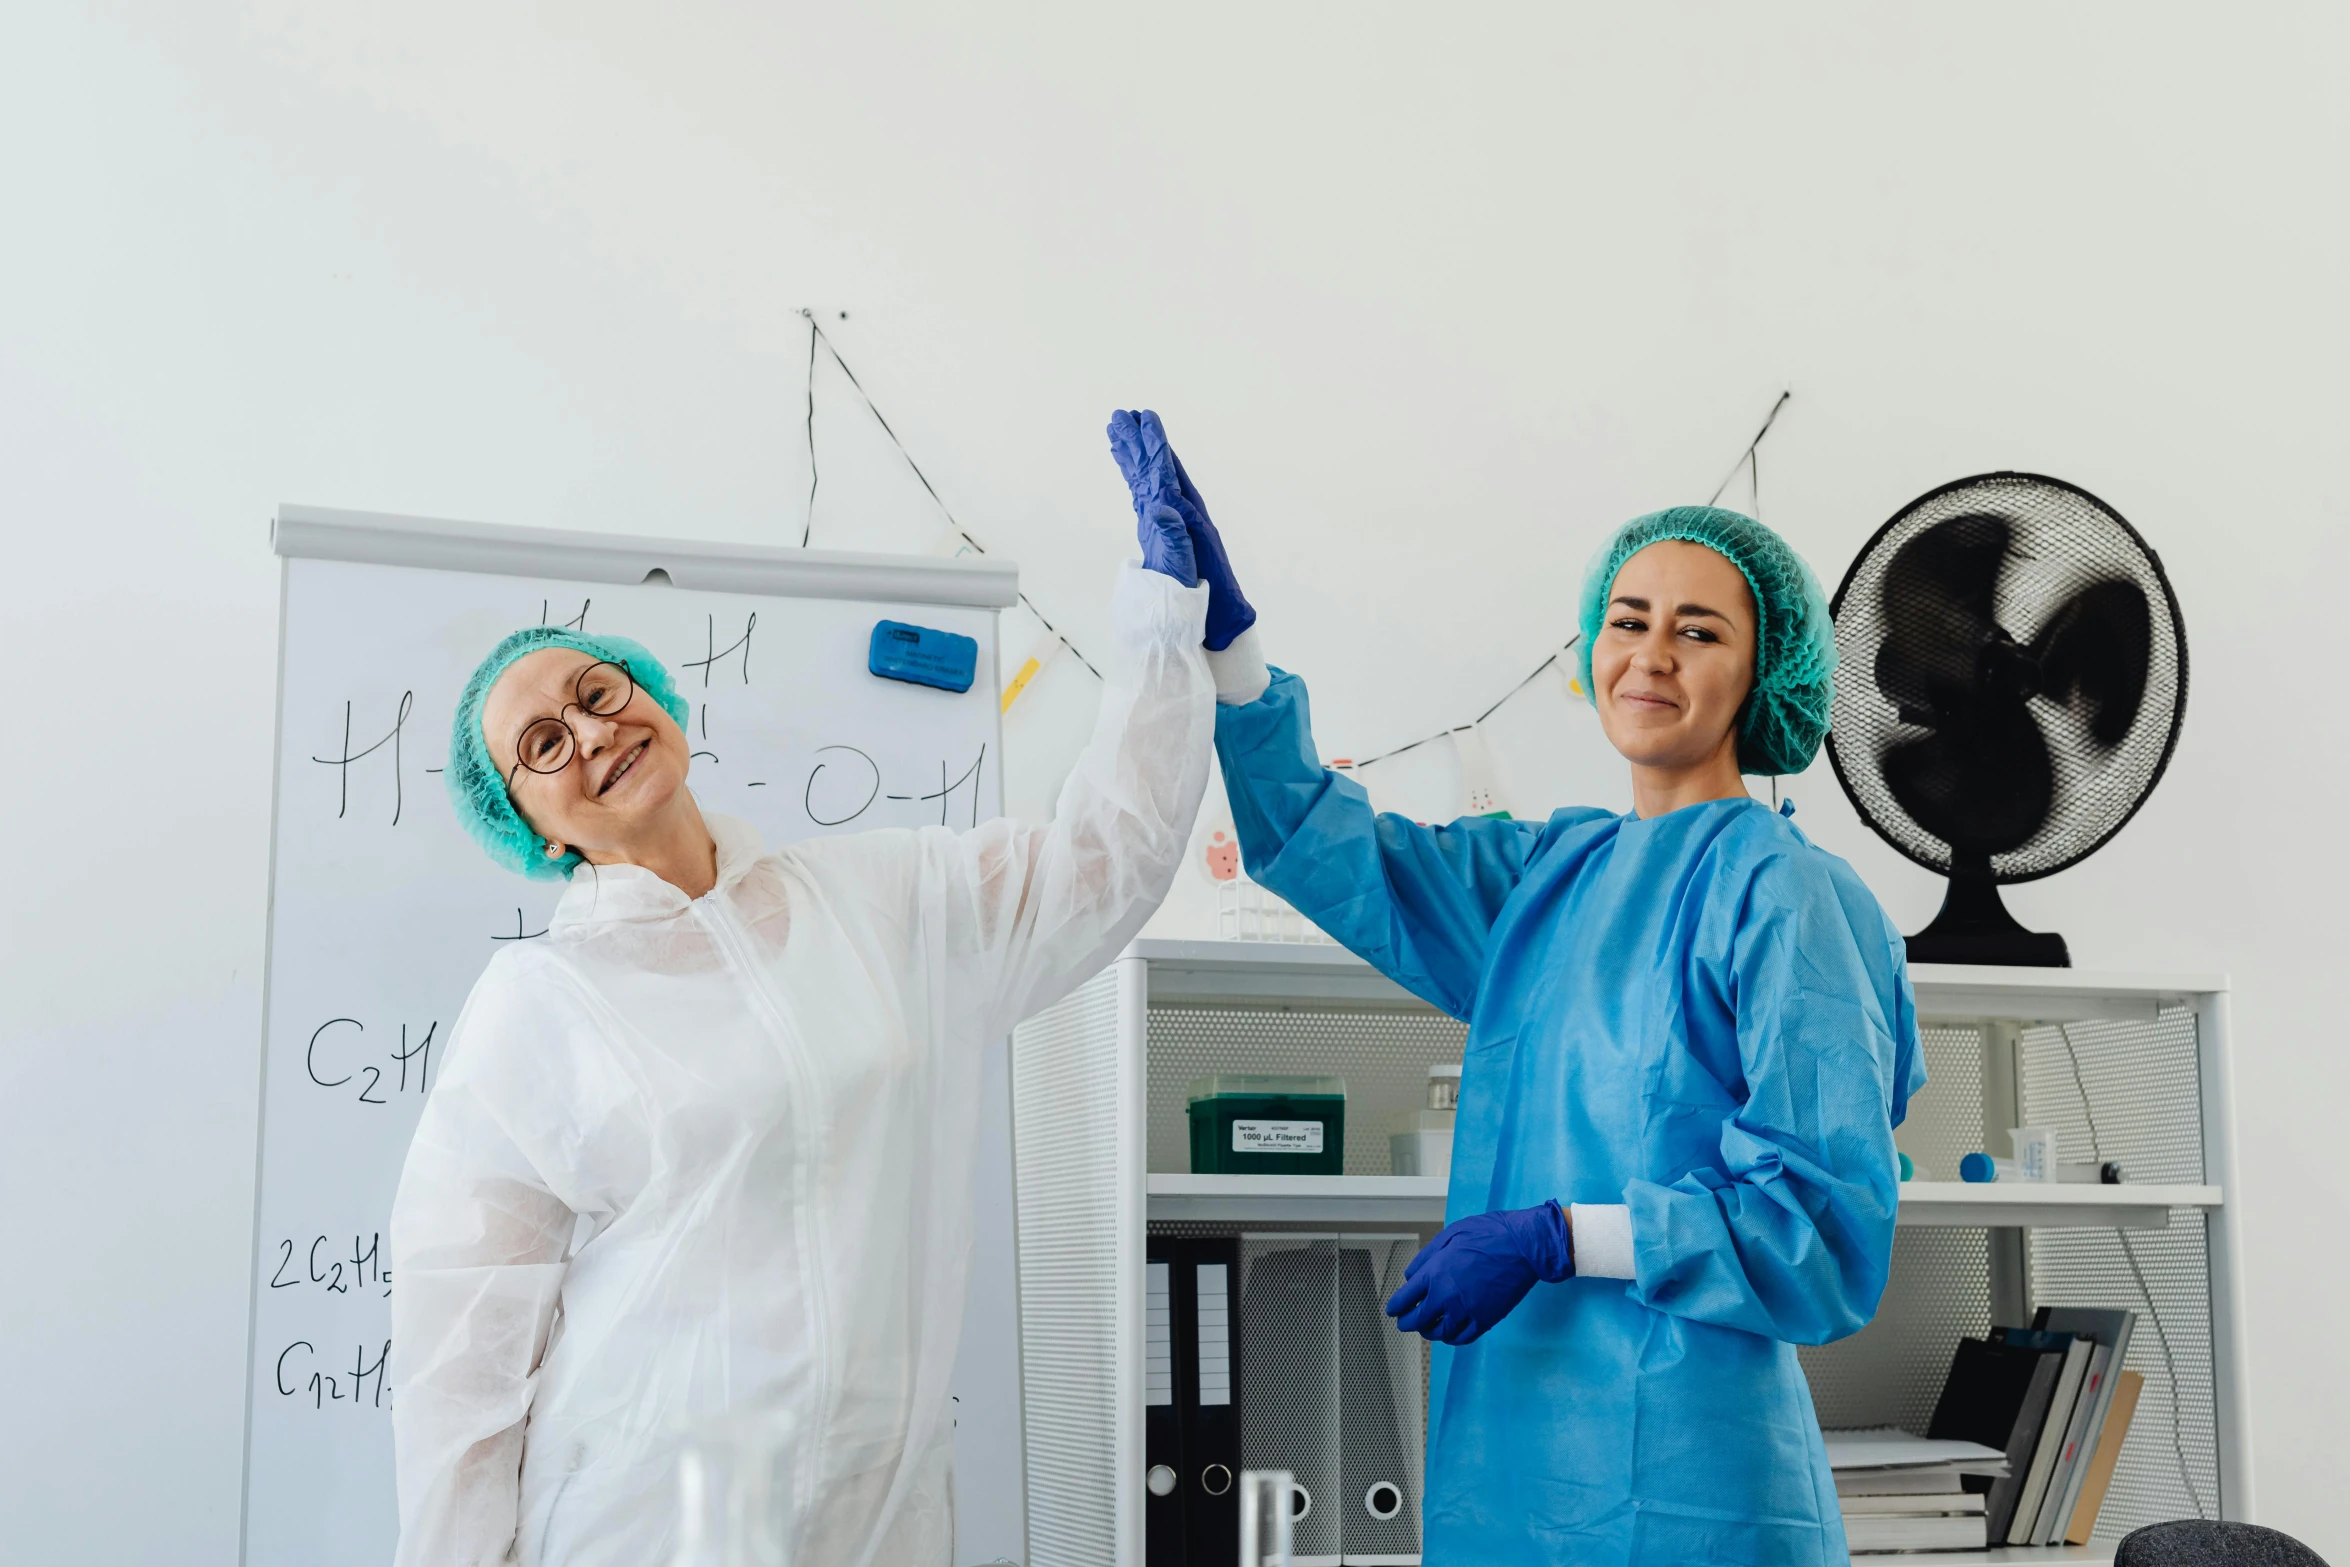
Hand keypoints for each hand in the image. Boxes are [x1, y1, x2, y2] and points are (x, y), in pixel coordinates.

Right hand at [1106, 409, 1255, 648]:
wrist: (1208, 614)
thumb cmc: (1198, 593)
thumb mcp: (1184, 565)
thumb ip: (1174, 535)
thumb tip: (1162, 507)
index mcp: (1182, 516)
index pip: (1166, 472)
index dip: (1156, 445)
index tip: (1145, 419)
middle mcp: (1174, 511)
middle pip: (1154, 467)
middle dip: (1139, 440)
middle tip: (1122, 414)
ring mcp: (1163, 518)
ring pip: (1145, 476)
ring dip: (1133, 452)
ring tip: (1116, 429)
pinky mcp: (1155, 529)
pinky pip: (1141, 492)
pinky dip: (1131, 474)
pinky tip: (1124, 464)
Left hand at [1384, 1201, 1573, 1345]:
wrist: (1524, 1245)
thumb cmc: (1489, 1233)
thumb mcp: (1450, 1235)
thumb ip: (1426, 1257)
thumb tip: (1411, 1276)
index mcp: (1435, 1272)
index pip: (1404, 1299)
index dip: (1395, 1307)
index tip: (1393, 1310)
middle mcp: (1447, 1296)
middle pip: (1417, 1320)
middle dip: (1407, 1323)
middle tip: (1404, 1322)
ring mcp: (1467, 1310)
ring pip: (1439, 1333)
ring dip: (1429, 1332)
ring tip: (1427, 1327)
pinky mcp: (1486, 1319)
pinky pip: (1462, 1338)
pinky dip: (1452, 1338)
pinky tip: (1450, 1333)